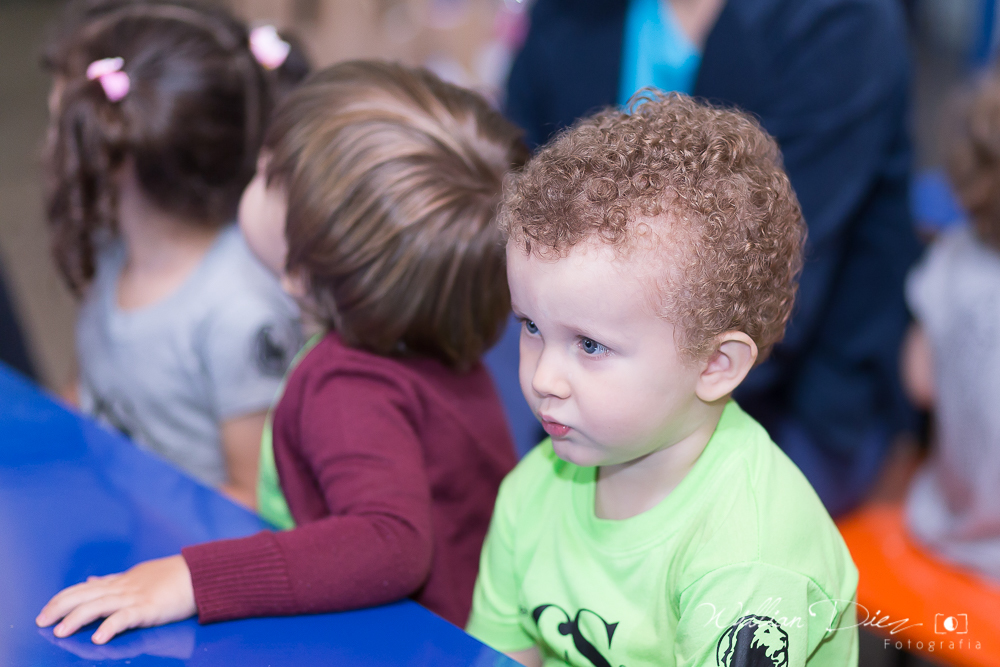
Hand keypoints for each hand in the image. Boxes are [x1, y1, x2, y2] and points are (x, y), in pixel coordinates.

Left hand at [35, 555, 196, 643]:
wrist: (201, 574)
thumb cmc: (172, 577)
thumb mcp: (138, 575)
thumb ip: (113, 580)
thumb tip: (92, 579)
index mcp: (120, 581)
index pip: (84, 588)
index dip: (62, 598)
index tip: (45, 611)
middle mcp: (123, 588)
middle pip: (85, 595)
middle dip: (60, 608)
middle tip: (42, 622)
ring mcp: (136, 597)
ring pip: (100, 605)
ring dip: (77, 618)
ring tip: (61, 632)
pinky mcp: (150, 608)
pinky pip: (126, 617)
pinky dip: (110, 626)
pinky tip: (98, 638)